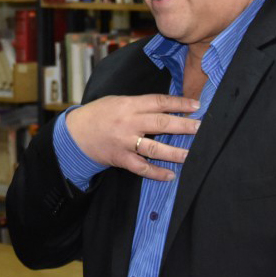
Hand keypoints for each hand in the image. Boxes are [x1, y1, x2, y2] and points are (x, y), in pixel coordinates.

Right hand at [66, 94, 200, 180]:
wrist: (74, 134)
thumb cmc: (98, 114)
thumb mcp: (116, 101)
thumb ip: (138, 104)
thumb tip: (165, 106)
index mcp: (128, 104)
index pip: (158, 101)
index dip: (178, 103)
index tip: (196, 106)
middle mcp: (128, 122)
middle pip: (160, 123)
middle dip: (183, 125)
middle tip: (201, 128)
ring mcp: (125, 142)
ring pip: (154, 148)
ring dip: (175, 152)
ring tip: (191, 155)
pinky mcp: (121, 158)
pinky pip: (141, 167)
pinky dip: (156, 172)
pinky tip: (170, 175)